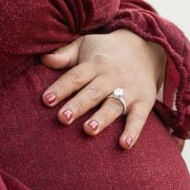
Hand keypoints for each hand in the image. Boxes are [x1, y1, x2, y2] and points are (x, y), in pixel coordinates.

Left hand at [39, 29, 167, 149]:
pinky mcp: (144, 102)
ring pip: (113, 105)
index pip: (76, 76)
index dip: (61, 88)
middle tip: (63, 118)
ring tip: (89, 130)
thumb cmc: (106, 51)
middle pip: (93, 92)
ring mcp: (129, 90)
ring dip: (102, 118)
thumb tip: (43, 59)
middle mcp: (111, 77)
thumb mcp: (85, 45)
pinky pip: (139, 118)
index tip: (46, 100)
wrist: (145, 46)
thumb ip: (65, 55)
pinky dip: (133, 131)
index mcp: (95, 64)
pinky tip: (124, 145)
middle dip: (78, 105)